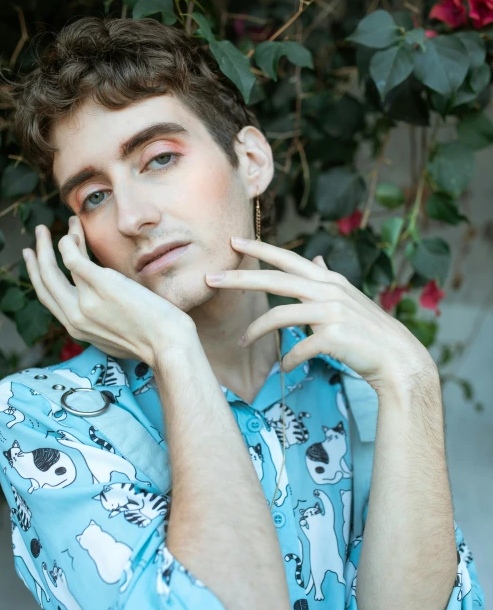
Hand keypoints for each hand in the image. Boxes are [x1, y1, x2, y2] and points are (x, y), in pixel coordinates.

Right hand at [22, 217, 195, 363]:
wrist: (168, 345)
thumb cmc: (152, 342)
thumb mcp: (115, 339)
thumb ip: (101, 326)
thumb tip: (103, 314)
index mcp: (77, 329)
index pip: (48, 298)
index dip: (38, 275)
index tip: (35, 259)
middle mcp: (75, 317)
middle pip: (45, 281)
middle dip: (38, 254)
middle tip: (38, 235)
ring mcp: (86, 301)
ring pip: (58, 265)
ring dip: (58, 239)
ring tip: (69, 221)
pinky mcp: (101, 285)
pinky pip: (73, 257)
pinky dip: (71, 241)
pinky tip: (76, 231)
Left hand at [205, 237, 436, 394]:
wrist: (398, 359)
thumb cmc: (369, 331)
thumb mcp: (349, 298)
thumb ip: (327, 278)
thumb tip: (315, 259)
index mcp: (328, 281)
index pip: (287, 260)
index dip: (259, 249)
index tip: (232, 242)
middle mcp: (328, 291)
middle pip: (275, 280)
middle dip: (240, 278)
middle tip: (210, 278)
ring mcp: (332, 313)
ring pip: (280, 316)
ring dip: (256, 330)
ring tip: (242, 342)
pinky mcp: (334, 337)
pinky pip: (298, 348)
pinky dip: (288, 360)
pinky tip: (285, 367)